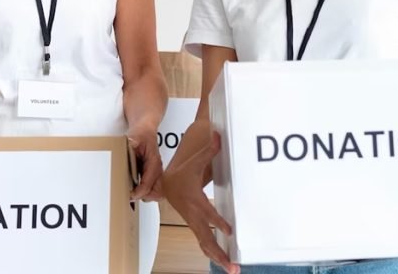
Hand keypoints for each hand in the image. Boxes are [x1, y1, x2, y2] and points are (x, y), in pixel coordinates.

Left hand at [128, 124, 163, 200]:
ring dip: (146, 194)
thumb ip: (132, 144)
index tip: (130, 194)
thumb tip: (129, 148)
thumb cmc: (141, 132)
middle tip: (132, 195)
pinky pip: (153, 187)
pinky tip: (134, 187)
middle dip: (146, 196)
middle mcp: (157, 169)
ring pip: (157, 192)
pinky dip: (145, 191)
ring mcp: (156, 172)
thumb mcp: (134, 137)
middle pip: (158, 192)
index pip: (150, 183)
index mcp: (154, 162)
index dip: (140, 192)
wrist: (145, 129)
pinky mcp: (152, 173)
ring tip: (133, 192)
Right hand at [163, 130, 236, 273]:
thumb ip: (209, 151)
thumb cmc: (182, 173)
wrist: (165, 184)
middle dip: (219, 253)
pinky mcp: (195, 226)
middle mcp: (193, 215)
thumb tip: (220, 137)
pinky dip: (214, 253)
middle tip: (232, 266)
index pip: (207, 213)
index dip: (218, 221)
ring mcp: (193, 223)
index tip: (230, 231)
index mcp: (193, 200)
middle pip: (205, 238)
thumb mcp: (195, 162)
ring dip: (218, 258)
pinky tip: (225, 261)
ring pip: (205, 244)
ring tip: (232, 270)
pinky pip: (204, 242)